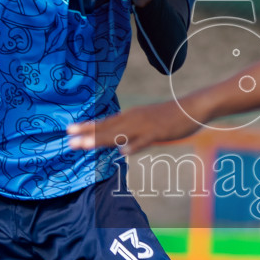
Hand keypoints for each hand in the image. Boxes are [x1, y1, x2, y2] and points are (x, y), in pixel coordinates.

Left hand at [67, 99, 200, 154]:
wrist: (191, 107)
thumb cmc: (169, 116)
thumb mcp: (146, 122)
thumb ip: (132, 131)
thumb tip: (119, 145)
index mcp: (130, 116)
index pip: (104, 122)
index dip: (87, 126)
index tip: (69, 130)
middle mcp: (133, 119)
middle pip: (107, 128)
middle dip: (87, 135)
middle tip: (68, 141)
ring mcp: (145, 126)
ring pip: (119, 134)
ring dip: (101, 140)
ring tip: (84, 145)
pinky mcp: (158, 133)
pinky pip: (144, 141)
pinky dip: (134, 146)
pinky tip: (123, 152)